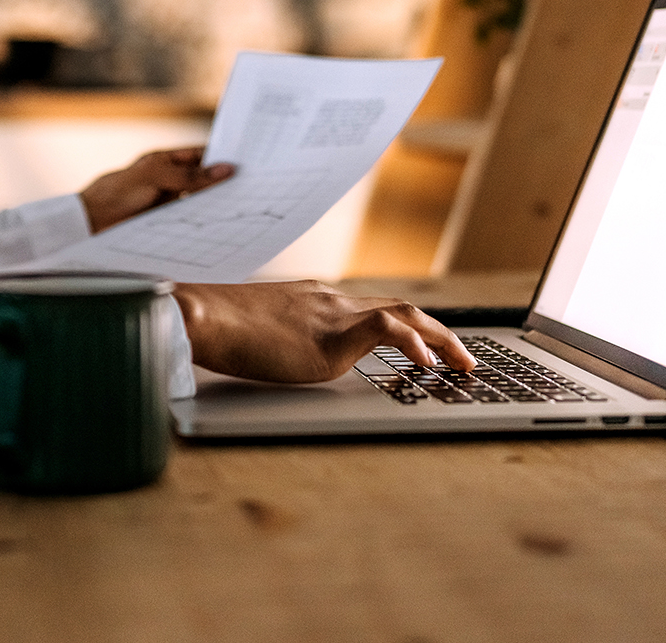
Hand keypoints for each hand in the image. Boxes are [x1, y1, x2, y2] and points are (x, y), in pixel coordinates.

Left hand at [79, 147, 235, 234]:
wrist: (91, 224)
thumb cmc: (117, 191)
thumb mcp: (156, 176)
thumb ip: (190, 176)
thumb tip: (225, 169)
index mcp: (166, 161)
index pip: (201, 156)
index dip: (222, 158)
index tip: (249, 162)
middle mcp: (170, 182)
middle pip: (204, 181)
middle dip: (225, 184)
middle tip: (255, 187)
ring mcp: (169, 204)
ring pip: (200, 203)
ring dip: (218, 206)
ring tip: (247, 209)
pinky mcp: (168, 225)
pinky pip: (191, 223)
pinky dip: (206, 225)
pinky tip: (224, 229)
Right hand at [171, 280, 474, 382]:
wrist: (202, 317)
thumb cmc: (219, 329)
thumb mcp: (261, 336)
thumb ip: (283, 342)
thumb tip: (284, 361)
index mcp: (317, 300)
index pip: (376, 308)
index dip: (409, 327)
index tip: (429, 347)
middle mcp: (331, 300)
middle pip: (402, 307)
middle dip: (438, 333)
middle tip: (462, 359)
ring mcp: (334, 313)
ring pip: (407, 314)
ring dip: (441, 340)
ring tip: (463, 365)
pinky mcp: (332, 333)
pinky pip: (388, 330)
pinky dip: (414, 344)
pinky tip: (426, 365)